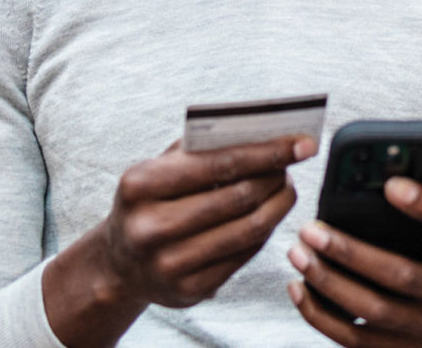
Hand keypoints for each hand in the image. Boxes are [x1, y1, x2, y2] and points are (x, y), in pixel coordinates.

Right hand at [43, 134, 316, 347]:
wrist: (120, 264)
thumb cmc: (149, 202)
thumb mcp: (158, 168)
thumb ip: (201, 147)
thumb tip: (263, 131)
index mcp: (140, 185)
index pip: (219, 163)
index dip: (267, 152)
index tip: (301, 144)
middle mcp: (150, 227)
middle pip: (238, 197)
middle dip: (275, 177)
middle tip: (292, 164)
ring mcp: (168, 264)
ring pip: (247, 229)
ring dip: (278, 205)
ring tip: (286, 188)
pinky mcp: (189, 290)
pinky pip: (243, 256)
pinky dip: (264, 232)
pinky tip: (268, 216)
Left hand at [285, 177, 421, 347]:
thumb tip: (386, 185)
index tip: (391, 185)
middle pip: (402, 276)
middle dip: (351, 252)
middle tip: (311, 229)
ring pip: (373, 313)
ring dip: (329, 283)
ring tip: (299, 254)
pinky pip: (357, 342)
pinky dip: (323, 316)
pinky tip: (301, 289)